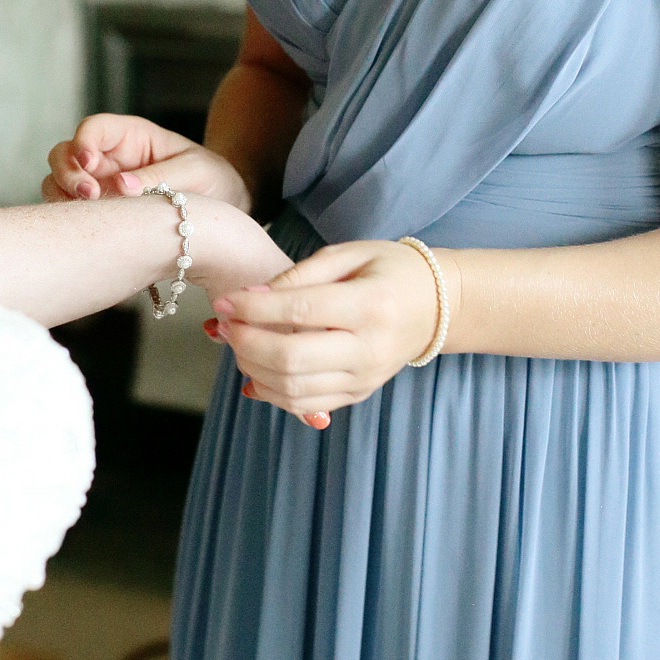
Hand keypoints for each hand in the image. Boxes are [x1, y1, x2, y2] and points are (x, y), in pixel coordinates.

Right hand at [43, 114, 249, 212]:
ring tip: (91, 216)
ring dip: (63, 199)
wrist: (221, 210)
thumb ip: (162, 175)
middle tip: (90, 195)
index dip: (84, 141)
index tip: (90, 162)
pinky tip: (90, 232)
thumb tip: (121, 186)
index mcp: (130, 137)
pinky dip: (70, 222)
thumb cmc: (211, 179)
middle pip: (64, 154)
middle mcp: (107, 160)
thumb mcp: (198, 171)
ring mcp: (98, 188)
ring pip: (58, 185)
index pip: (93, 128)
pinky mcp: (98, 215)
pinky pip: (69, 215)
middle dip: (68, 173)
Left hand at [206, 241, 460, 427]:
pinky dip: (271, 392)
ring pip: (293, 388)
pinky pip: (305, 405)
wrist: (436, 307)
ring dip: (252, 368)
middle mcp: (369, 349)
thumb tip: (250, 296)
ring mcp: (365, 378)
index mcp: (370, 305)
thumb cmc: (389, 270)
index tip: (223, 302)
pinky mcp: (358, 393)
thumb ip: (300, 274)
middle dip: (245, 343)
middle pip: (291, 358)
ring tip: (237, 344)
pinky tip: (253, 371)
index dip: (254, 309)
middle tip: (223, 325)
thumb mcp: (349, 254)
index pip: (300, 311)